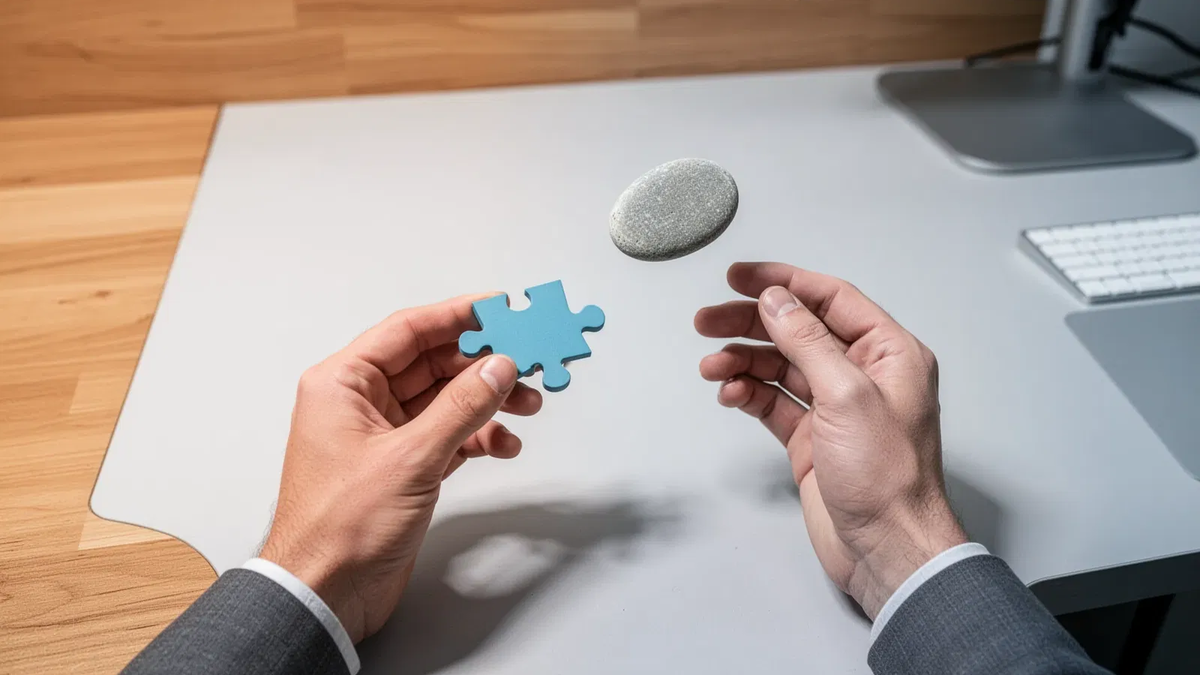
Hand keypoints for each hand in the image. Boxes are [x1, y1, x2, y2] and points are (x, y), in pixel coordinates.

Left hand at [259, 294, 542, 641]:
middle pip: (432, 364)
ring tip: (527, 405)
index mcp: (343, 383)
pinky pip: (448, 435)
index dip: (458, 316)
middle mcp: (360, 403)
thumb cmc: (339, 528)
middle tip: (527, 361)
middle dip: (482, 364)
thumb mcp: (411, 457)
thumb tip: (498, 368)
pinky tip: (504, 443)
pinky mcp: (402, 467)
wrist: (324, 593)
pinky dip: (478, 436)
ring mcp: (383, 436)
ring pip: (445, 400)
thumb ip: (461, 407)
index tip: (501, 309)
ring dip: (487, 402)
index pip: (409, 330)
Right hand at [695, 263, 965, 618]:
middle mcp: (863, 375)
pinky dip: (749, 394)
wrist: (888, 549)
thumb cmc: (887, 478)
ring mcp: (836, 409)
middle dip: (751, 322)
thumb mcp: (847, 396)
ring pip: (780, 367)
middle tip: (706, 321)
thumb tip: (776, 300)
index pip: (831, 299)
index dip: (783, 283)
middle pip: (798, 330)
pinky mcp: (813, 440)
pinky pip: (774, 403)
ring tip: (711, 366)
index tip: (739, 278)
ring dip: (743, 361)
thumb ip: (808, 341)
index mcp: (889, 353)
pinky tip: (730, 394)